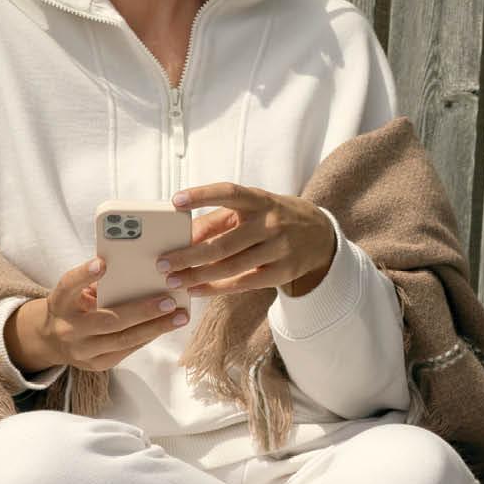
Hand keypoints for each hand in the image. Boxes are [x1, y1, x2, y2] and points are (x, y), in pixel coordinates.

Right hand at [21, 259, 191, 372]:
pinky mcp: (96, 365)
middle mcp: (68, 328)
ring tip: (180, 317)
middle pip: (108, 320)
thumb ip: (97, 283)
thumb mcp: (75, 292)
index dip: (85, 275)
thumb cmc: (73, 306)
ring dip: (156, 328)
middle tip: (169, 301)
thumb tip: (138, 272)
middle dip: (142, 311)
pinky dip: (148, 337)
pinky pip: (127, 350)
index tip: (102, 263)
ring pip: (123, 340)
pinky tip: (166, 326)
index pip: (69, 285)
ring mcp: (81, 350)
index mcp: (60, 302)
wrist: (51, 340)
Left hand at [158, 184, 335, 297]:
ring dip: (198, 275)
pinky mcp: (282, 272)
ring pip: (231, 266)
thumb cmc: (273, 219)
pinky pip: (244, 283)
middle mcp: (271, 223)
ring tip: (173, 280)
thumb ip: (218, 220)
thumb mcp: (252, 209)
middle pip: (224, 242)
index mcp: (260, 200)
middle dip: (189, 254)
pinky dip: (216, 288)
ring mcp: (279, 249)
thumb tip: (183, 235)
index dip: (203, 195)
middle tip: (162, 262)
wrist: (320, 236)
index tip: (176, 201)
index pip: (229, 193)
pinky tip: (196, 289)